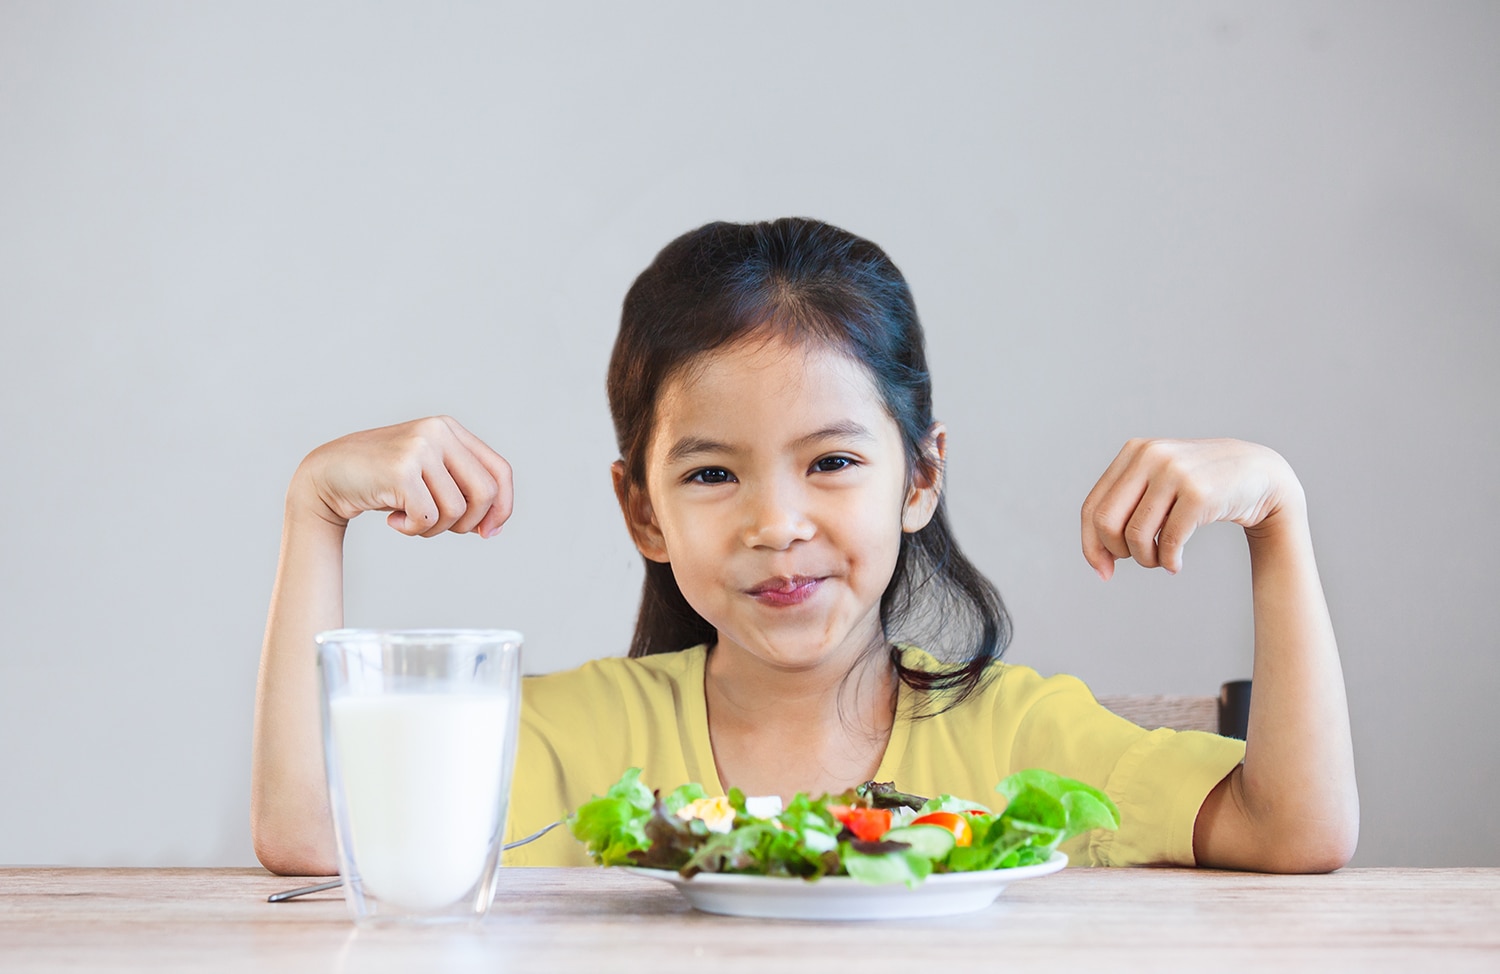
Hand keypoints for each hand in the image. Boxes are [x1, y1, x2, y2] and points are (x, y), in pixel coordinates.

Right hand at [290, 416, 512, 538]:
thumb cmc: (382, 481)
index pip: (500, 470)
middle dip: (469, 523)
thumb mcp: (429, 477)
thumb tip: (492, 527)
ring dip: (435, 529)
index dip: (503, 506)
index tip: (489, 532)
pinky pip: (428, 518)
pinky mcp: (401, 470)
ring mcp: (419, 448)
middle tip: (441, 528)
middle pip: (486, 493)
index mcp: (450, 429)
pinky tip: (393, 521)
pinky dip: (413, 530)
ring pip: (456, 510)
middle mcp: (438, 431)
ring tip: (411, 521)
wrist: (326, 475)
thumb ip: (461, 490)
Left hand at [1080, 438, 1302, 579]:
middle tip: (1138, 559)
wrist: (1260, 474)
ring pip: (1136, 534)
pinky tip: (1175, 564)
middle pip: (1106, 522)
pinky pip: (1168, 541)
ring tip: (1160, 561)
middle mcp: (1151, 456)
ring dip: (1146, 559)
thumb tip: (1098, 559)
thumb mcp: (1158, 484)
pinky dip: (1168, 561)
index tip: (1102, 570)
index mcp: (1134, 451)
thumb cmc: (1200, 487)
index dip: (1091, 544)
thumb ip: (1126, 508)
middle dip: (1116, 552)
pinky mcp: (1199, 493)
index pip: (1092, 507)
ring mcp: (1175, 472)